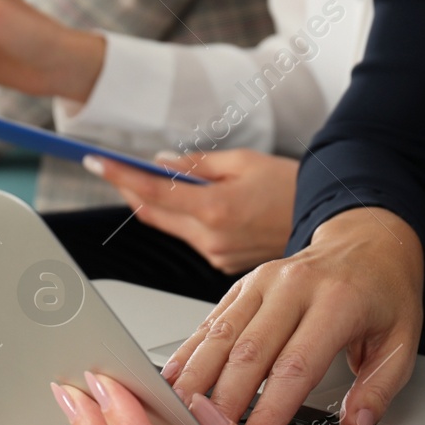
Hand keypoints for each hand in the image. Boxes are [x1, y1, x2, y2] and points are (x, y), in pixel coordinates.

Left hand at [84, 150, 297, 273]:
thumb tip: (160, 163)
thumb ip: (196, 164)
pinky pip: (191, 237)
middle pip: (153, 213)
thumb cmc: (289, 187)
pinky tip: (191, 202)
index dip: (121, 176)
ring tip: (152, 178)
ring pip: (171, 226)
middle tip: (112, 166)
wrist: (326, 220)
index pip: (153, 193)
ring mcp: (216, 254)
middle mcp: (211, 238)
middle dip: (131, 188)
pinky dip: (183, 218)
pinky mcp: (221, 263)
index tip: (97, 162)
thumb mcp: (242, 161)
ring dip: (158, 203)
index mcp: (216, 209)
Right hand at [165, 206, 422, 424]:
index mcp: (338, 302)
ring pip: (222, 335)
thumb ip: (378, 390)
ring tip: (180, 413)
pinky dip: (190, 352)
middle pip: (250, 352)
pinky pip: (212, 320)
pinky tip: (173, 379)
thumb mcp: (401, 343)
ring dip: (198, 377)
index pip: (296, 366)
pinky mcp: (245, 284)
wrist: (370, 239)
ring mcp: (264, 282)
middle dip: (225, 401)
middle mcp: (295, 287)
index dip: (271, 408)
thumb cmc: (384, 294)